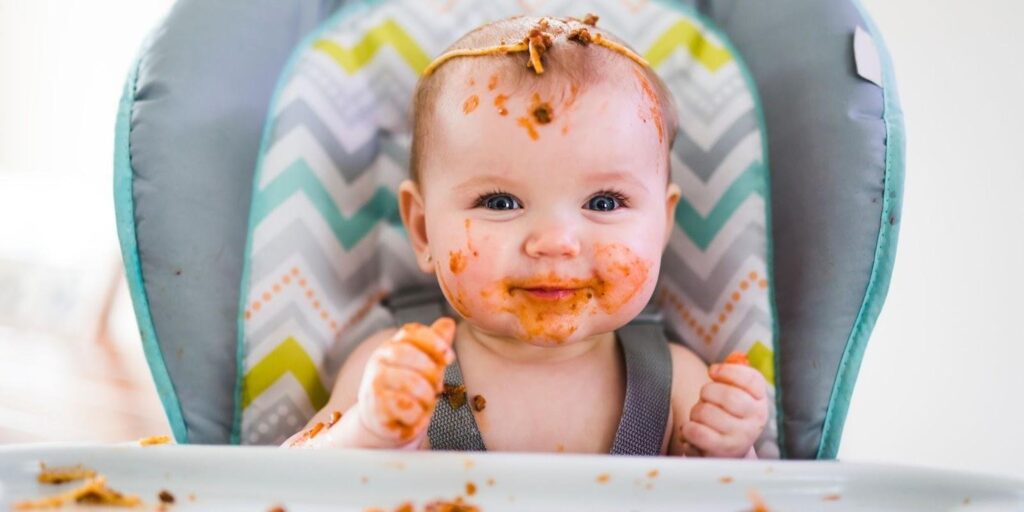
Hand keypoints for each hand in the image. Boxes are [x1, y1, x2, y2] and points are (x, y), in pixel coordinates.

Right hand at [355, 317, 455, 445]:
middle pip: (408, 354)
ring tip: (426, 404)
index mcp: (394, 345)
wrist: (382, 421)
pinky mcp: (374, 406)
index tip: (450, 357)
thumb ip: (435, 346)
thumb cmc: (407, 390)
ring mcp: (374, 382)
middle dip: (431, 372)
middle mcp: (380, 359)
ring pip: (409, 382)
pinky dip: (418, 415)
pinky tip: (416, 418)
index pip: (412, 332)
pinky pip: (405, 407)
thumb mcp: (424, 367)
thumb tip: (448, 322)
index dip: (434, 341)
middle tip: (438, 388)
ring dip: (427, 397)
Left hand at [680, 352, 767, 457]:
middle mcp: (756, 420)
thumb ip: (734, 374)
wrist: (726, 453)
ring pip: (707, 412)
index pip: (752, 379)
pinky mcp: (722, 451)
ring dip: (696, 412)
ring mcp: (741, 437)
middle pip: (727, 395)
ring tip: (701, 419)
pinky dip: (688, 429)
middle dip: (707, 392)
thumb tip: (733, 358)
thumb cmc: (727, 416)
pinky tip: (692, 431)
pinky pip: (697, 432)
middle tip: (705, 398)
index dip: (728, 371)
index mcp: (760, 401)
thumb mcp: (736, 394)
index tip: (713, 371)